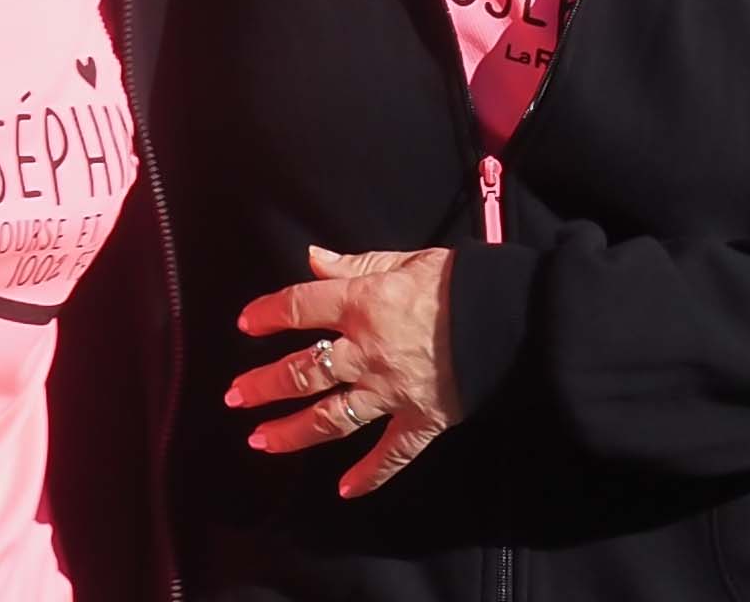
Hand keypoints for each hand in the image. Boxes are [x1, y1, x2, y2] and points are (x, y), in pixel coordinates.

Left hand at [233, 245, 460, 496]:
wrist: (515, 317)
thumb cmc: (462, 281)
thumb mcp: (410, 259)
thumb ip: (358, 263)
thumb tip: (312, 260)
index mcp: (365, 304)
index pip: (301, 307)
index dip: (269, 314)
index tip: (247, 323)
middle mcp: (368, 352)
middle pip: (304, 371)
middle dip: (264, 385)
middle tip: (235, 396)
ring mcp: (391, 392)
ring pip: (331, 417)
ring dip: (292, 432)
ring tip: (260, 440)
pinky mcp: (420, 419)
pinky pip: (391, 454)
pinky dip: (369, 475)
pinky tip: (346, 491)